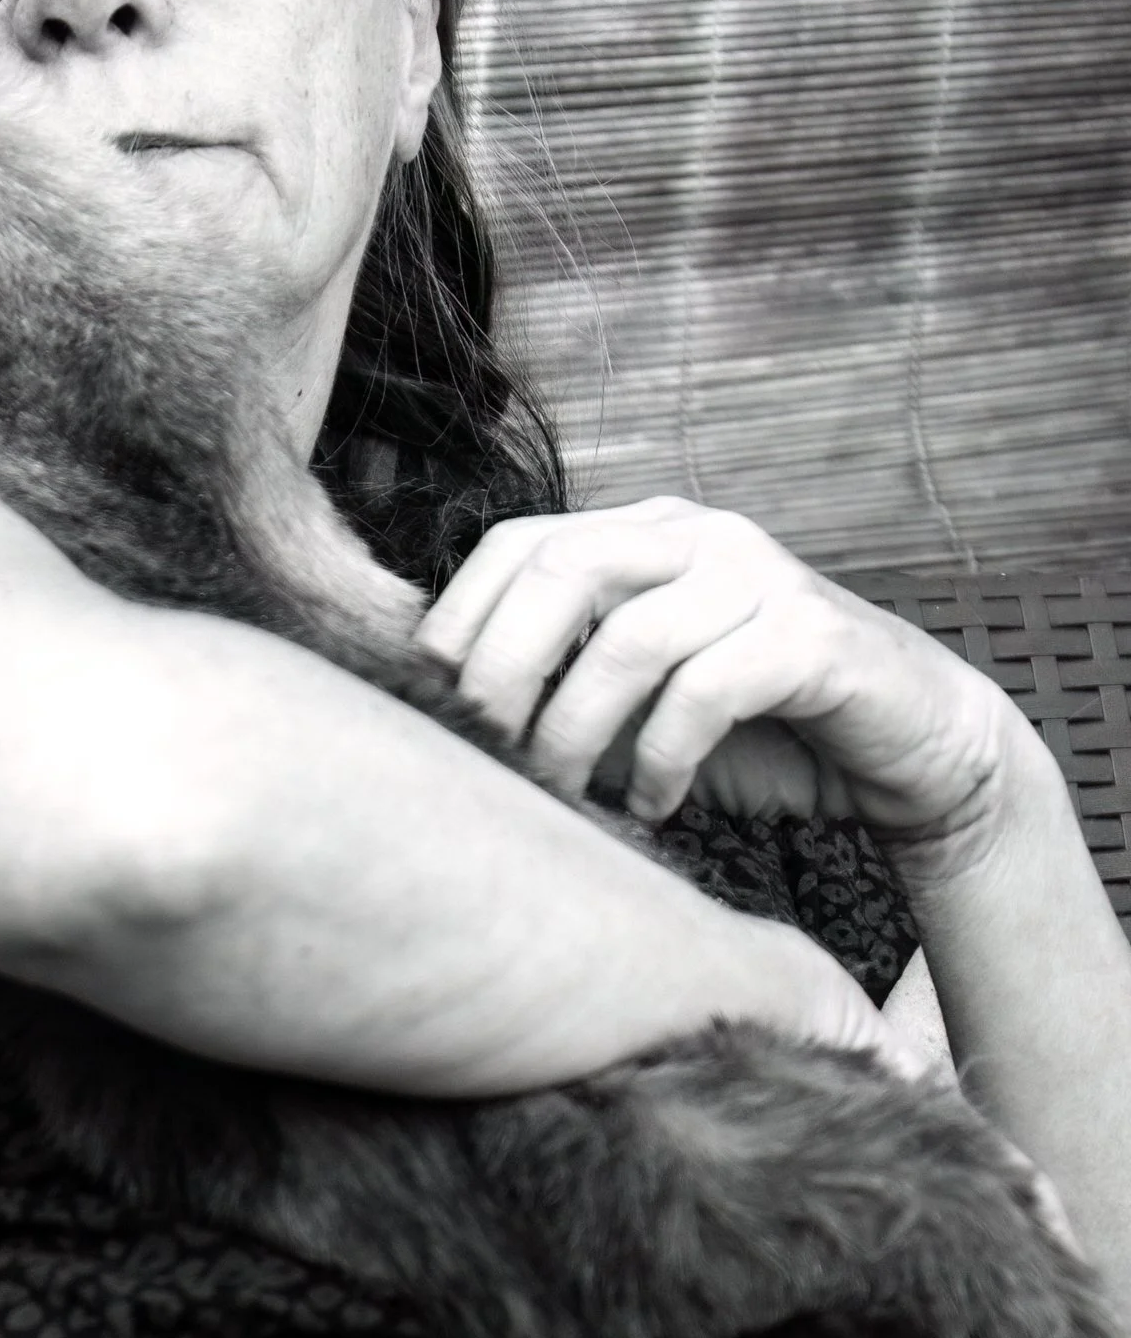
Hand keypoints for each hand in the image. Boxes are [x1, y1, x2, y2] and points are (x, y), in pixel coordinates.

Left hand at [415, 497, 1025, 845]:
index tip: (431, 698)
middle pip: (563, 569)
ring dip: (578, 729)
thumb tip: (446, 714)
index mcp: (641, 533)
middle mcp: (696, 535)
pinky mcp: (811, 636)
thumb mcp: (636, 697)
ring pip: (630, 637)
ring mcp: (759, 576)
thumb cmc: (754, 729)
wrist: (907, 746)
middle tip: (485, 748)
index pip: (520, 542)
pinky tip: (652, 804)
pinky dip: (661, 757)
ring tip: (564, 792)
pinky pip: (707, 690)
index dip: (461, 615)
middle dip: (504, 666)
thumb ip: (561, 681)